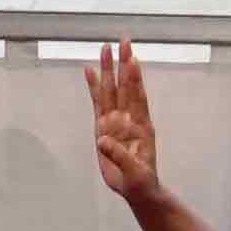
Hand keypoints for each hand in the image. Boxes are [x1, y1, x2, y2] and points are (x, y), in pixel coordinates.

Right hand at [86, 40, 169, 209]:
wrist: (136, 189)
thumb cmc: (140, 181)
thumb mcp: (134, 173)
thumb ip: (120, 156)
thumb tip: (102, 140)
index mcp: (141, 126)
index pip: (137, 97)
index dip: (134, 78)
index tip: (132, 59)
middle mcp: (128, 119)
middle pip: (124, 87)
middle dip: (123, 64)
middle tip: (122, 41)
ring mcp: (116, 121)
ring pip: (111, 91)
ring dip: (108, 70)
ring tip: (105, 48)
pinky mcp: (103, 128)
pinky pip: (97, 103)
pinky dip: (94, 87)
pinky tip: (90, 72)